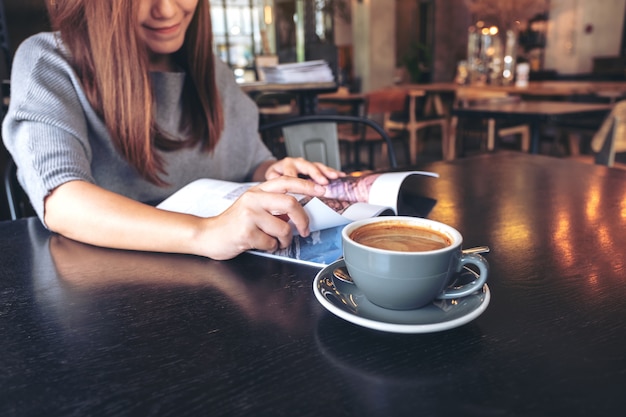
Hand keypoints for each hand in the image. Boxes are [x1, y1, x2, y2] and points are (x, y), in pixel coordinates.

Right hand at [196, 176, 326, 259]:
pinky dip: (271, 247)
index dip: (306, 185)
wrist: (208, 235)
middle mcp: (253, 199)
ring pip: (283, 228)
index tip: (322, 189)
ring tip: (275, 241)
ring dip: (284, 240)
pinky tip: (260, 244)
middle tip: (304, 231)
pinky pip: (271, 243)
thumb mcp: (253, 206)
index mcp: (257, 190)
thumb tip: (300, 209)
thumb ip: (273, 205)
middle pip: (290, 204)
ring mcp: (249, 215)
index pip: (286, 181)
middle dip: (303, 220)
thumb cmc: (234, 223)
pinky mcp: (246, 233)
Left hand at [256, 157, 344, 184]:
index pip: (290, 173)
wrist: (276, 173)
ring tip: (335, 177)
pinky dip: (332, 172)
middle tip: (323, 183)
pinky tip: (341, 176)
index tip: (303, 190)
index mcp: (284, 166)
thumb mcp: (271, 183)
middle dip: (316, 174)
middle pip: (306, 167)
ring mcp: (306, 164)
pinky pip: (324, 168)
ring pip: (317, 166)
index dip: (297, 181)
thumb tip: (281, 197)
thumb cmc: (275, 179)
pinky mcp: (314, 167)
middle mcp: (296, 162)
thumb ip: (274, 187)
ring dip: (327, 172)